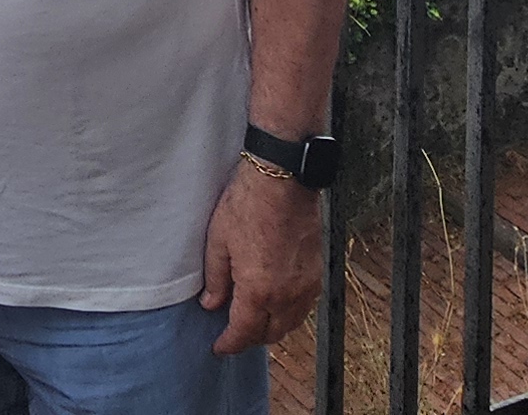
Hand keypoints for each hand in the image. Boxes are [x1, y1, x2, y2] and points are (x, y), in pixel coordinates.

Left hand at [196, 159, 324, 355]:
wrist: (283, 180)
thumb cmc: (248, 205)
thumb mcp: (218, 242)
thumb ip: (216, 279)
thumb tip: (211, 304)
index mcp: (258, 290)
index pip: (244, 333)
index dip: (229, 345)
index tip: (219, 348)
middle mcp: (286, 295)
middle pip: (270, 334)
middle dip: (250, 339)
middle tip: (233, 334)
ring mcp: (305, 285)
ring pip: (290, 324)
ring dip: (272, 329)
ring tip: (253, 321)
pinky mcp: (317, 272)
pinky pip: (304, 307)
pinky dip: (289, 314)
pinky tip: (276, 304)